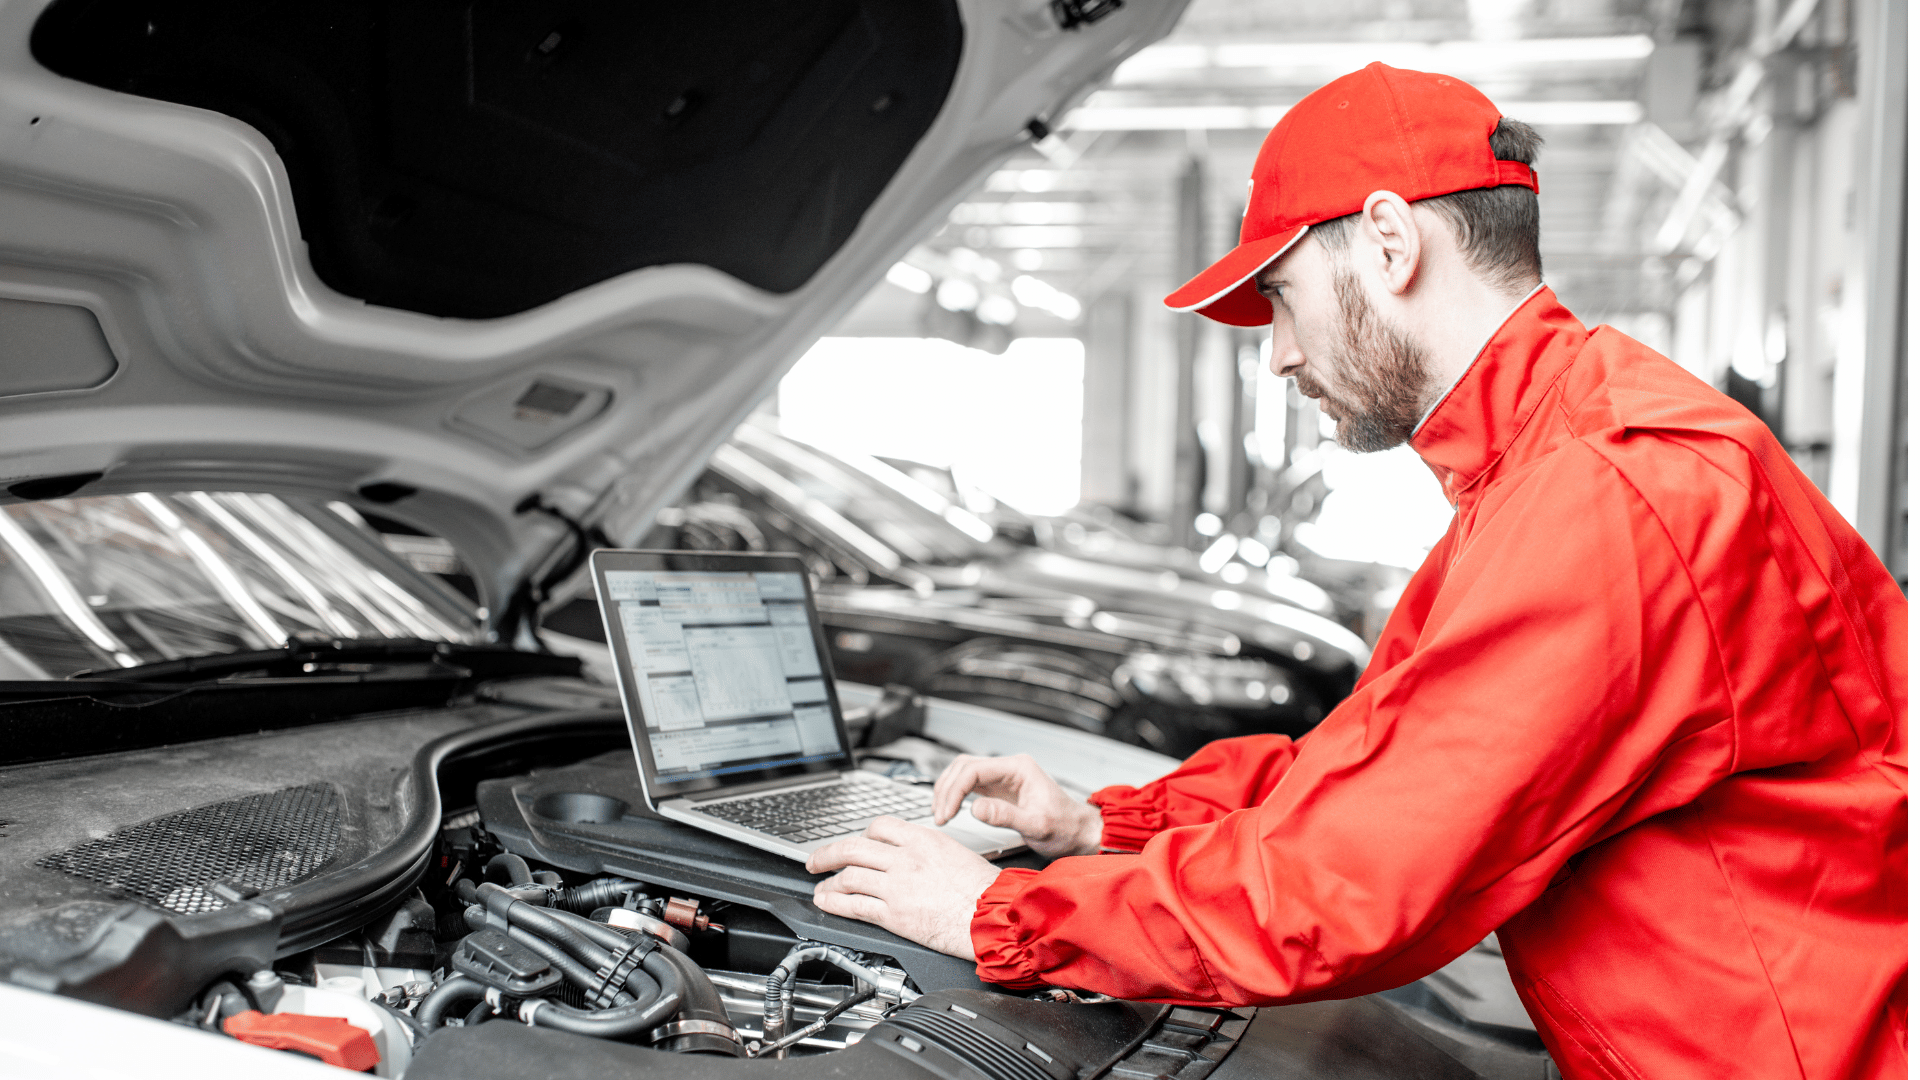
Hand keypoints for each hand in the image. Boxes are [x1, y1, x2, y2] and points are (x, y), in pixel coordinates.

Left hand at [807, 816, 999, 959]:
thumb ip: (927, 850)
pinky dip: (834, 903)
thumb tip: (910, 854)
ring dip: (829, 882)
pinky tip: (827, 903)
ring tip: (822, 886)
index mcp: (922, 839)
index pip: (879, 826)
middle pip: (853, 848)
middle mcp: (905, 859)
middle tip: (816, 860)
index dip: (862, 835)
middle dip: (828, 853)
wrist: (993, 916)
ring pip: (849, 876)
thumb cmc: (984, 889)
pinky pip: (854, 905)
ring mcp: (896, 886)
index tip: (855, 842)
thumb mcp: (956, 853)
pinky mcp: (893, 914)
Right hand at [932, 753, 1102, 859]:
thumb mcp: (1037, 826)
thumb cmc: (1065, 828)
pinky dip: (956, 795)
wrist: (1078, 833)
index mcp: (1019, 768)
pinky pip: (970, 785)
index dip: (954, 791)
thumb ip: (1005, 816)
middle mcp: (1010, 768)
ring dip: (948, 790)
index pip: (974, 770)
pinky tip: (950, 809)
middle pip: (964, 767)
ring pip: (964, 773)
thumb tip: (975, 808)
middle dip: (946, 789)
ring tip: (941, 813)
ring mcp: (1004, 777)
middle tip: (940, 815)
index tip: (947, 814)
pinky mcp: (1000, 790)